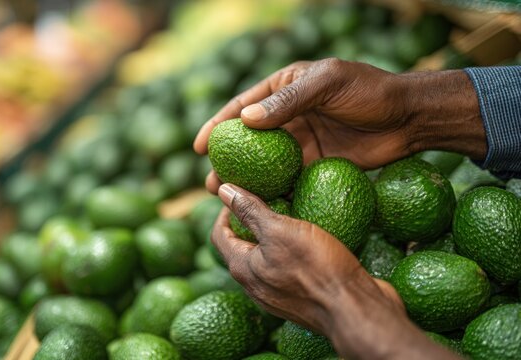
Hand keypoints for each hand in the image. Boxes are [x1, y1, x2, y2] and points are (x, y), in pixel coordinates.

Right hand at [195, 59, 485, 193]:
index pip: (244, 106)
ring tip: (227, 199)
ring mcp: (302, 141)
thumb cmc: (369, 91)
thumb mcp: (328, 84)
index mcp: (285, 88)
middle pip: (250, 140)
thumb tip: (247, 119)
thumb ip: (289, 100)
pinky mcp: (316, 163)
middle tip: (211, 182)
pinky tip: (260, 206)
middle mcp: (289, 115)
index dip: (219, 125)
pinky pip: (289, 178)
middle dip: (228, 160)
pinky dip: (274, 191)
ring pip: (266, 163)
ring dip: (247, 180)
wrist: (408, 119)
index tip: (200, 146)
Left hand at [213, 183, 460, 359]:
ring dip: (275, 234)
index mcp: (244, 269)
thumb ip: (250, 211)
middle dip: (251, 220)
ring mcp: (278, 295)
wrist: (355, 310)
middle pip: (243, 246)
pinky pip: (290, 269)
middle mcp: (256, 286)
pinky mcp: (302, 298)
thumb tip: (223, 190)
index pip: (219, 235)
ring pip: (269, 258)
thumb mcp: (279, 230)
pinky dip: (294, 250)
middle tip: (269, 198)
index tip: (242, 193)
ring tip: (292, 212)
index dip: (226, 210)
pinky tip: (312, 237)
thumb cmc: (317, 268)